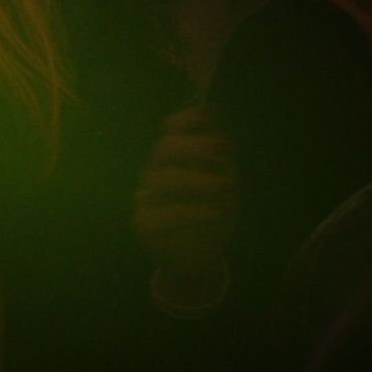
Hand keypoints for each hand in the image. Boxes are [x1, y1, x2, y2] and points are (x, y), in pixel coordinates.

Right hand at [132, 105, 238, 284]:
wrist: (199, 258)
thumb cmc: (210, 217)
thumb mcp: (223, 185)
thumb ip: (218, 159)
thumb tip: (216, 127)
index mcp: (172, 160)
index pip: (171, 131)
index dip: (186, 119)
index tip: (209, 113)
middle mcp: (155, 174)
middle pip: (164, 149)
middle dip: (194, 145)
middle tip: (221, 148)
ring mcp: (145, 198)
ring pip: (164, 178)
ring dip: (199, 179)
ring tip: (227, 187)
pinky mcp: (144, 224)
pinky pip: (165, 214)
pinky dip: (193, 211)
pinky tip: (214, 214)